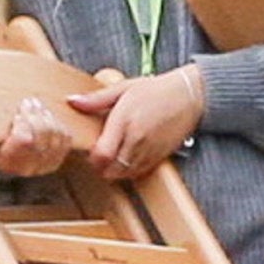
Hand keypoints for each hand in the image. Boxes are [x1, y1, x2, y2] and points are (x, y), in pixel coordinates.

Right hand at [0, 96, 73, 178]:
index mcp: (6, 161)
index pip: (25, 140)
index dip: (25, 121)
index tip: (20, 108)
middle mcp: (26, 168)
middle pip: (41, 136)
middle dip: (37, 115)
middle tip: (30, 101)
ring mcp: (43, 166)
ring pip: (55, 137)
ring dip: (48, 117)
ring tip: (38, 107)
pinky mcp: (55, 161)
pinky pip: (65, 140)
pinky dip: (59, 125)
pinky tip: (48, 117)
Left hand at [66, 66, 204, 180]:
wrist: (190, 96)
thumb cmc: (156, 90)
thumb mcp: (123, 88)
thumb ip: (96, 99)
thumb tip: (72, 102)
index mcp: (124, 121)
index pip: (102, 154)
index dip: (92, 158)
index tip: (90, 150)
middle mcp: (137, 140)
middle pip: (111, 170)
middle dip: (101, 167)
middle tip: (99, 154)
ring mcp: (149, 151)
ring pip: (124, 174)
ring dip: (114, 170)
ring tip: (113, 154)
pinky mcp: (159, 157)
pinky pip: (138, 173)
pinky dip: (129, 170)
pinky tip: (127, 156)